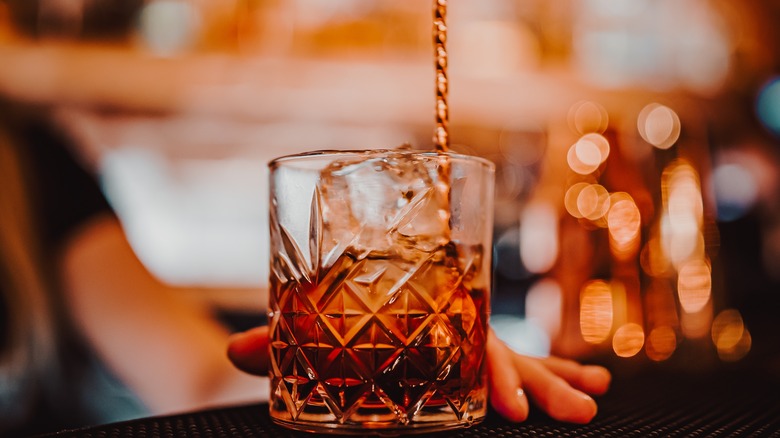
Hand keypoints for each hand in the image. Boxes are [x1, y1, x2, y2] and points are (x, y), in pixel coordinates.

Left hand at [227, 326, 609, 423]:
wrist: (326, 310)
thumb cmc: (321, 326)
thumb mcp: (307, 340)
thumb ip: (279, 344)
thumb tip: (234, 350)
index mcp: (420, 314)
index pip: (464, 340)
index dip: (491, 372)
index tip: (512, 408)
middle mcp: (448, 325)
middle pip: (504, 350)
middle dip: (540, 381)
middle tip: (583, 408)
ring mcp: (460, 340)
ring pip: (518, 355)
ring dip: (555, 376)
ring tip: (597, 394)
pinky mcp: (464, 356)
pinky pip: (513, 361)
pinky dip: (546, 370)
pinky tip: (587, 380)